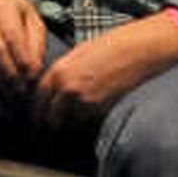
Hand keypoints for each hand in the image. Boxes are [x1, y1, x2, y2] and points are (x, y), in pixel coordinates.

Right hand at [0, 0, 48, 92]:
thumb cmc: (17, 13)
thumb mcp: (33, 20)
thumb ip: (36, 43)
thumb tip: (35, 69)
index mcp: (2, 7)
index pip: (12, 36)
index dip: (23, 59)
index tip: (34, 76)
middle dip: (11, 73)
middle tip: (24, 90)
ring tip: (12, 92)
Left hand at [31, 9, 177, 133]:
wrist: (140, 49)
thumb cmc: (112, 45)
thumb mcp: (78, 54)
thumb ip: (63, 72)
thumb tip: (55, 87)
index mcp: (59, 71)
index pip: (39, 98)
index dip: (37, 110)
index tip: (37, 118)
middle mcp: (68, 87)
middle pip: (50, 116)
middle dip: (49, 123)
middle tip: (47, 130)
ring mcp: (86, 100)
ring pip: (70, 122)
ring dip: (69, 125)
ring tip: (69, 127)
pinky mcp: (104, 108)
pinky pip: (88, 121)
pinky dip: (86, 123)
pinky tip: (89, 120)